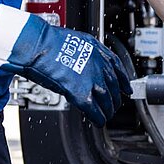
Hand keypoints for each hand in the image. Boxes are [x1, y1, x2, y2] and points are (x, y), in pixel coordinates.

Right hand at [0, 6, 130, 126]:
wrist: (37, 46)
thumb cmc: (49, 42)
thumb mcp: (76, 41)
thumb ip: (86, 54)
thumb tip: (86, 64)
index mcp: (98, 51)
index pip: (118, 68)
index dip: (124, 81)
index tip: (126, 88)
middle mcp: (99, 65)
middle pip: (114, 87)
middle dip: (115, 98)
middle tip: (114, 105)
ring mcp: (92, 80)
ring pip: (107, 100)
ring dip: (108, 110)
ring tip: (107, 115)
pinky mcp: (81, 93)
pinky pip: (95, 110)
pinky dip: (98, 117)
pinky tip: (99, 121)